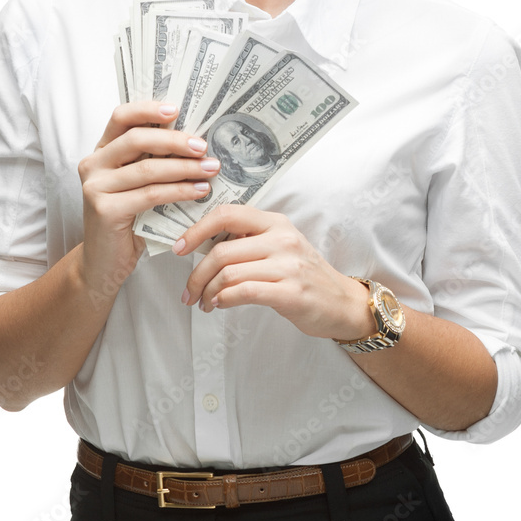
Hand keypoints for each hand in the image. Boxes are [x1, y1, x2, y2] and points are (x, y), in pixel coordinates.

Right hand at [77, 100, 221, 295]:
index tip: (176, 109)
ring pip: (147, 168)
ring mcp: (95, 187)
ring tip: (210, 169)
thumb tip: (196, 141)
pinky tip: (199, 191)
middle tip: (203, 146)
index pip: (121, 117)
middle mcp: (93, 164)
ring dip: (184, 168)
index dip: (148, 109)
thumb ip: (153, 161)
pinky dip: (179, 191)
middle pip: (136, 139)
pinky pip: (150, 194)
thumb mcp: (138, 185)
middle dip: (175, 140)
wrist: (104, 263)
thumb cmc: (128, 220)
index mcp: (102, 150)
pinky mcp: (104, 209)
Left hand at [172, 204, 375, 340]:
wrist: (341, 303)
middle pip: (222, 251)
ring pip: (229, 273)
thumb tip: (203, 245)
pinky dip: (224, 300)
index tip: (179, 248)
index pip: (227, 214)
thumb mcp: (279, 246)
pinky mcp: (291, 292)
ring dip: (207, 291)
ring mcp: (288, 266)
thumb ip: (248, 241)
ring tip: (204, 302)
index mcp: (275, 222)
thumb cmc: (303, 275)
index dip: (197, 230)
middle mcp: (282, 239)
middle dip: (196, 274)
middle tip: (188, 292)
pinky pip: (244, 292)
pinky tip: (218, 305)